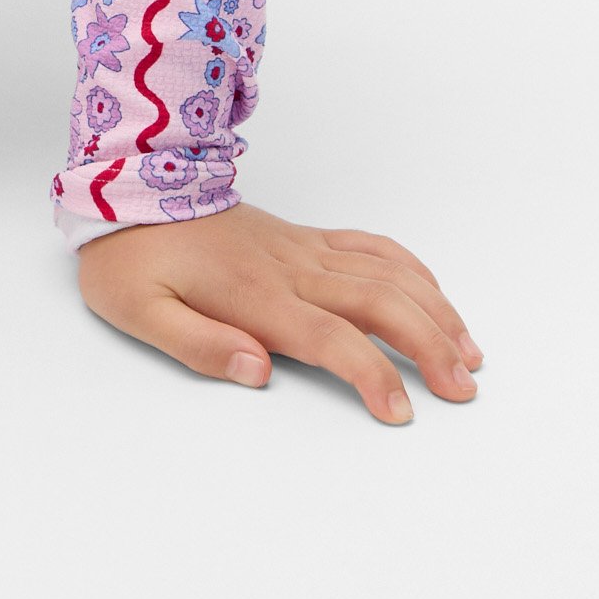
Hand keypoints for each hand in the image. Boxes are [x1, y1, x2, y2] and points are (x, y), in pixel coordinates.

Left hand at [75, 201, 483, 423]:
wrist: (128, 186)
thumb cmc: (130, 256)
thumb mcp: (139, 310)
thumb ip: (199, 344)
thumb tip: (258, 371)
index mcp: (255, 296)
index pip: (331, 338)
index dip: (371, 374)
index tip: (401, 411)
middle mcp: (291, 270)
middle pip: (380, 303)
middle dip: (430, 346)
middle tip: (463, 389)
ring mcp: (302, 250)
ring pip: (387, 274)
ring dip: (434, 311)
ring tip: (469, 353)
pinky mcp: (303, 239)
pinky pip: (370, 246)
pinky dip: (411, 269)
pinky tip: (434, 295)